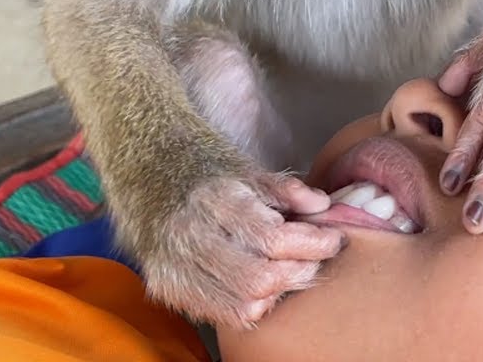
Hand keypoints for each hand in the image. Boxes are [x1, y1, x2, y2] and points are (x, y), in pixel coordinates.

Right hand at [140, 172, 346, 328]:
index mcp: (213, 199)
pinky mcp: (167, 287)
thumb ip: (285, 188)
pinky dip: (254, 305)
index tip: (334, 238)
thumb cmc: (208, 171)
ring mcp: (174, 266)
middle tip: (316, 258)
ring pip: (242, 304)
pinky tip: (265, 285)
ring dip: (281, 292)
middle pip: (258, 279)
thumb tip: (321, 205)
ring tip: (294, 270)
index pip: (271, 238)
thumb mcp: (247, 168)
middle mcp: (189, 235)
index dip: (312, 243)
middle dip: (299, 272)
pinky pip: (223, 314)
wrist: (147, 173)